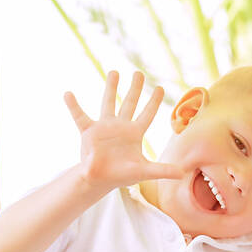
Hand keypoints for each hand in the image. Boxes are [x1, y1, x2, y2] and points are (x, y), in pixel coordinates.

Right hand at [64, 70, 184, 198]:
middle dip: (135, 88)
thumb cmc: (122, 175)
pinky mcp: (89, 131)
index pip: (147, 114)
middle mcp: (120, 126)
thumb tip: (183, 173)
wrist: (99, 180)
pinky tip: (68, 93)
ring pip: (108, 103)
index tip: (160, 87)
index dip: (154, 102)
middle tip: (139, 73)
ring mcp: (104, 127)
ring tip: (114, 72)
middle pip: (129, 103)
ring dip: (111, 88)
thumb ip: (162, 170)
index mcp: (134, 134)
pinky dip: (73, 106)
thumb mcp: (144, 171)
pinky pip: (80, 116)